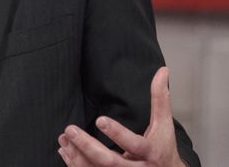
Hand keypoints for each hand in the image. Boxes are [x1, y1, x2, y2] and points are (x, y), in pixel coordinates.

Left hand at [57, 67, 185, 166]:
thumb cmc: (163, 147)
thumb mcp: (164, 124)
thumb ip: (160, 98)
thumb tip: (162, 70)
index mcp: (150, 152)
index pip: (134, 144)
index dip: (117, 134)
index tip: (100, 120)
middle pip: (110, 162)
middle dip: (88, 147)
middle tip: (70, 130)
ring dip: (77, 155)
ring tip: (64, 138)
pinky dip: (76, 164)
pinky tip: (64, 150)